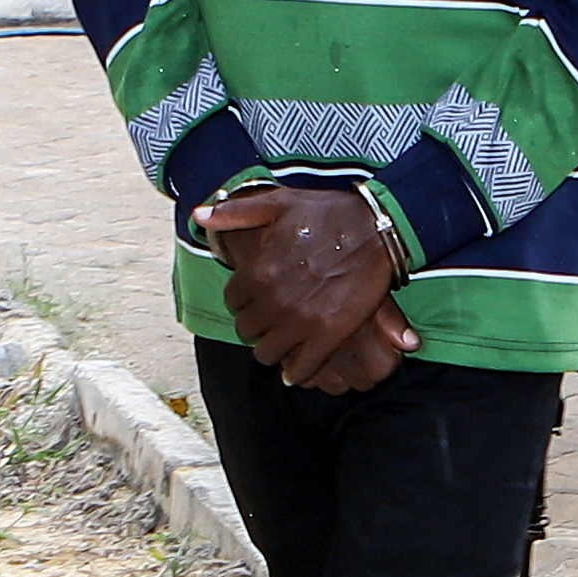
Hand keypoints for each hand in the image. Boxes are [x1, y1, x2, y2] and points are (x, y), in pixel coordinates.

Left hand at [199, 184, 415, 392]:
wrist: (378, 228)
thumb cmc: (328, 213)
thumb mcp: (277, 203)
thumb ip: (236, 213)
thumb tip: (200, 216)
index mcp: (258, 272)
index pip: (233, 302)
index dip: (243, 301)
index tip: (256, 299)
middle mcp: (274, 301)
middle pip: (247, 331)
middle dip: (256, 327)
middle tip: (270, 321)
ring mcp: (300, 321)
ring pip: (268, 354)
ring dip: (273, 350)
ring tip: (283, 343)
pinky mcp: (328, 336)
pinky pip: (300, 368)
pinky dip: (297, 372)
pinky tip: (298, 369)